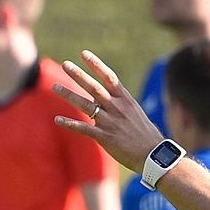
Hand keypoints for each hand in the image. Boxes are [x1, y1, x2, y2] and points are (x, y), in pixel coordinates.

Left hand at [53, 50, 163, 172]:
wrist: (154, 154)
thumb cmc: (146, 135)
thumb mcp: (135, 113)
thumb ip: (118, 105)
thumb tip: (103, 100)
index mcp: (126, 100)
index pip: (109, 77)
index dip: (96, 65)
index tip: (84, 54)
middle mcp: (117, 108)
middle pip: (94, 87)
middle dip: (79, 75)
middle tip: (65, 64)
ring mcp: (110, 122)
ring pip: (85, 105)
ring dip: (69, 95)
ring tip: (55, 87)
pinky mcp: (105, 137)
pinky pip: (84, 128)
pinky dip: (69, 123)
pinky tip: (57, 119)